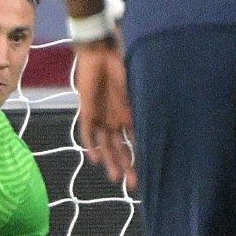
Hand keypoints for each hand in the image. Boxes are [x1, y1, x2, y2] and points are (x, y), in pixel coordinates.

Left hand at [74, 39, 135, 188]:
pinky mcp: (87, 111)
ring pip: (106, 146)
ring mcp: (101, 117)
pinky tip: (95, 159)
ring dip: (111, 161)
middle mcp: (115, 120)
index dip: (140, 157)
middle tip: (133, 184)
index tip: (148, 172)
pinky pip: (87, 133)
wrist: (100, 51)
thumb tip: (142, 130)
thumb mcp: (133, 90)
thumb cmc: (121, 66)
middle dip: (127, 166)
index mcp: (129, 115)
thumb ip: (135, 109)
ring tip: (115, 178)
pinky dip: (91, 146)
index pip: (135, 142)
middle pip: (120, 149)